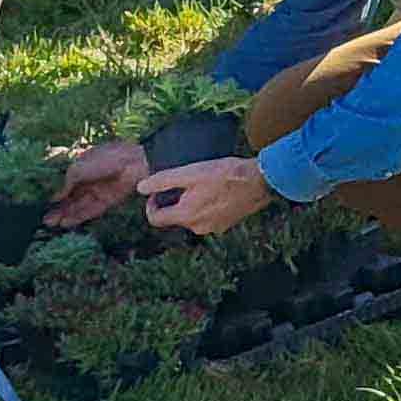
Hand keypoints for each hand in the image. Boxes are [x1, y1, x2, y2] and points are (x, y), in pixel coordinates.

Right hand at [45, 139, 148, 228]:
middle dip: (58, 208)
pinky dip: (79, 217)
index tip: (40, 205)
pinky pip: (91, 210)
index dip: (54, 194)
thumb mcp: (78, 168)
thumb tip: (55, 197)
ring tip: (51, 224)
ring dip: (66, 214)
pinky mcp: (108, 200)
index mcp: (82, 167)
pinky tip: (66, 223)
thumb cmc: (104, 159)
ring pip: (79, 205)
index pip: (65, 183)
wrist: (133, 162)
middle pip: (71, 197)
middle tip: (44, 220)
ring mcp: (99, 190)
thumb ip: (67, 183)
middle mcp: (89, 180)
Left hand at [138, 153, 273, 235]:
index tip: (155, 193)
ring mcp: (214, 228)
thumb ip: (163, 180)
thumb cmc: (225, 174)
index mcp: (185, 215)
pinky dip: (207, 207)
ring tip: (203, 185)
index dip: (150, 205)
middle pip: (175, 218)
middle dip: (174, 202)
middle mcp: (197, 227)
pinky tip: (217, 192)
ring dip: (192, 204)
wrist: (260, 181)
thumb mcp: (191, 172)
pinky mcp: (227, 225)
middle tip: (184, 183)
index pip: (155, 219)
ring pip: (193, 217)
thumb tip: (140, 187)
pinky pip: (208, 218)